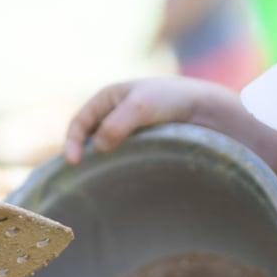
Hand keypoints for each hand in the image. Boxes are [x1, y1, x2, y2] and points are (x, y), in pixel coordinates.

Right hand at [64, 77, 233, 163]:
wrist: (204, 106)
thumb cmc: (171, 99)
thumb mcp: (140, 107)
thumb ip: (116, 125)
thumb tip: (97, 148)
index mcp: (108, 97)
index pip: (80, 121)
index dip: (72, 142)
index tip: (75, 163)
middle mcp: (115, 111)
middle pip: (89, 136)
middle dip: (83, 154)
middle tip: (82, 177)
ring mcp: (129, 127)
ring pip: (106, 147)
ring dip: (101, 161)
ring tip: (100, 179)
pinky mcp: (143, 141)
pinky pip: (123, 153)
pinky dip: (117, 163)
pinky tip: (120, 176)